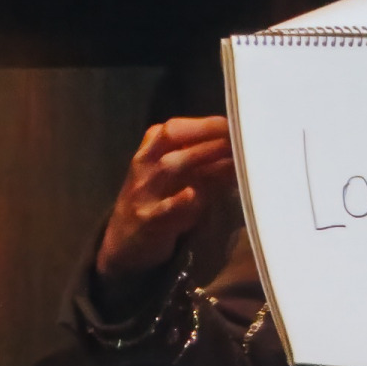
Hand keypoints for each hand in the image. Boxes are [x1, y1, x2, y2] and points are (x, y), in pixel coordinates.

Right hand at [95, 117, 234, 281]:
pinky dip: (179, 200)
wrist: (123, 242)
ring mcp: (144, 192)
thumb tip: (242, 150)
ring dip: (201, 157)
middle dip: (207, 133)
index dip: (207, 124)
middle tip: (239, 136)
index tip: (237, 125)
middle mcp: (145, 164)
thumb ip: (204, 162)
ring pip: (169, 166)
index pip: (176, 127)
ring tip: (231, 158)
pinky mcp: (148, 221)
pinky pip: (163, 208)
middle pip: (172, 137)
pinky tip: (193, 194)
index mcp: (151, 149)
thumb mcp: (176, 178)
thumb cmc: (158, 201)